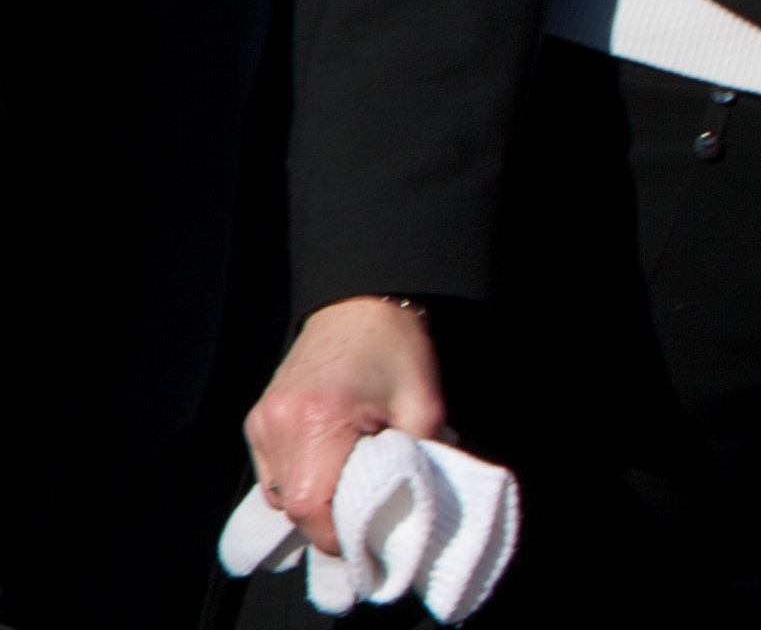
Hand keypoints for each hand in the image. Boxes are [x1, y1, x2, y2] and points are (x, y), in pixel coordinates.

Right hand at [244, 299, 446, 558]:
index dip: (339, 534)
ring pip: (280, 493)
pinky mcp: (258, 420)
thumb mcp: (424, 404)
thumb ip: (420, 458)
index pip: (311, 508)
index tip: (369, 537)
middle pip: (293, 507)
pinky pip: (274, 472)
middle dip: (329, 520)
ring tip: (351, 483)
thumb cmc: (394, 346)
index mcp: (316, 421)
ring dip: (314, 500)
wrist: (360, 302)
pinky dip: (301, 479)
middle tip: (367, 514)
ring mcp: (261, 423)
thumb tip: (413, 507)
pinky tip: (330, 464)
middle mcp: (277, 425)